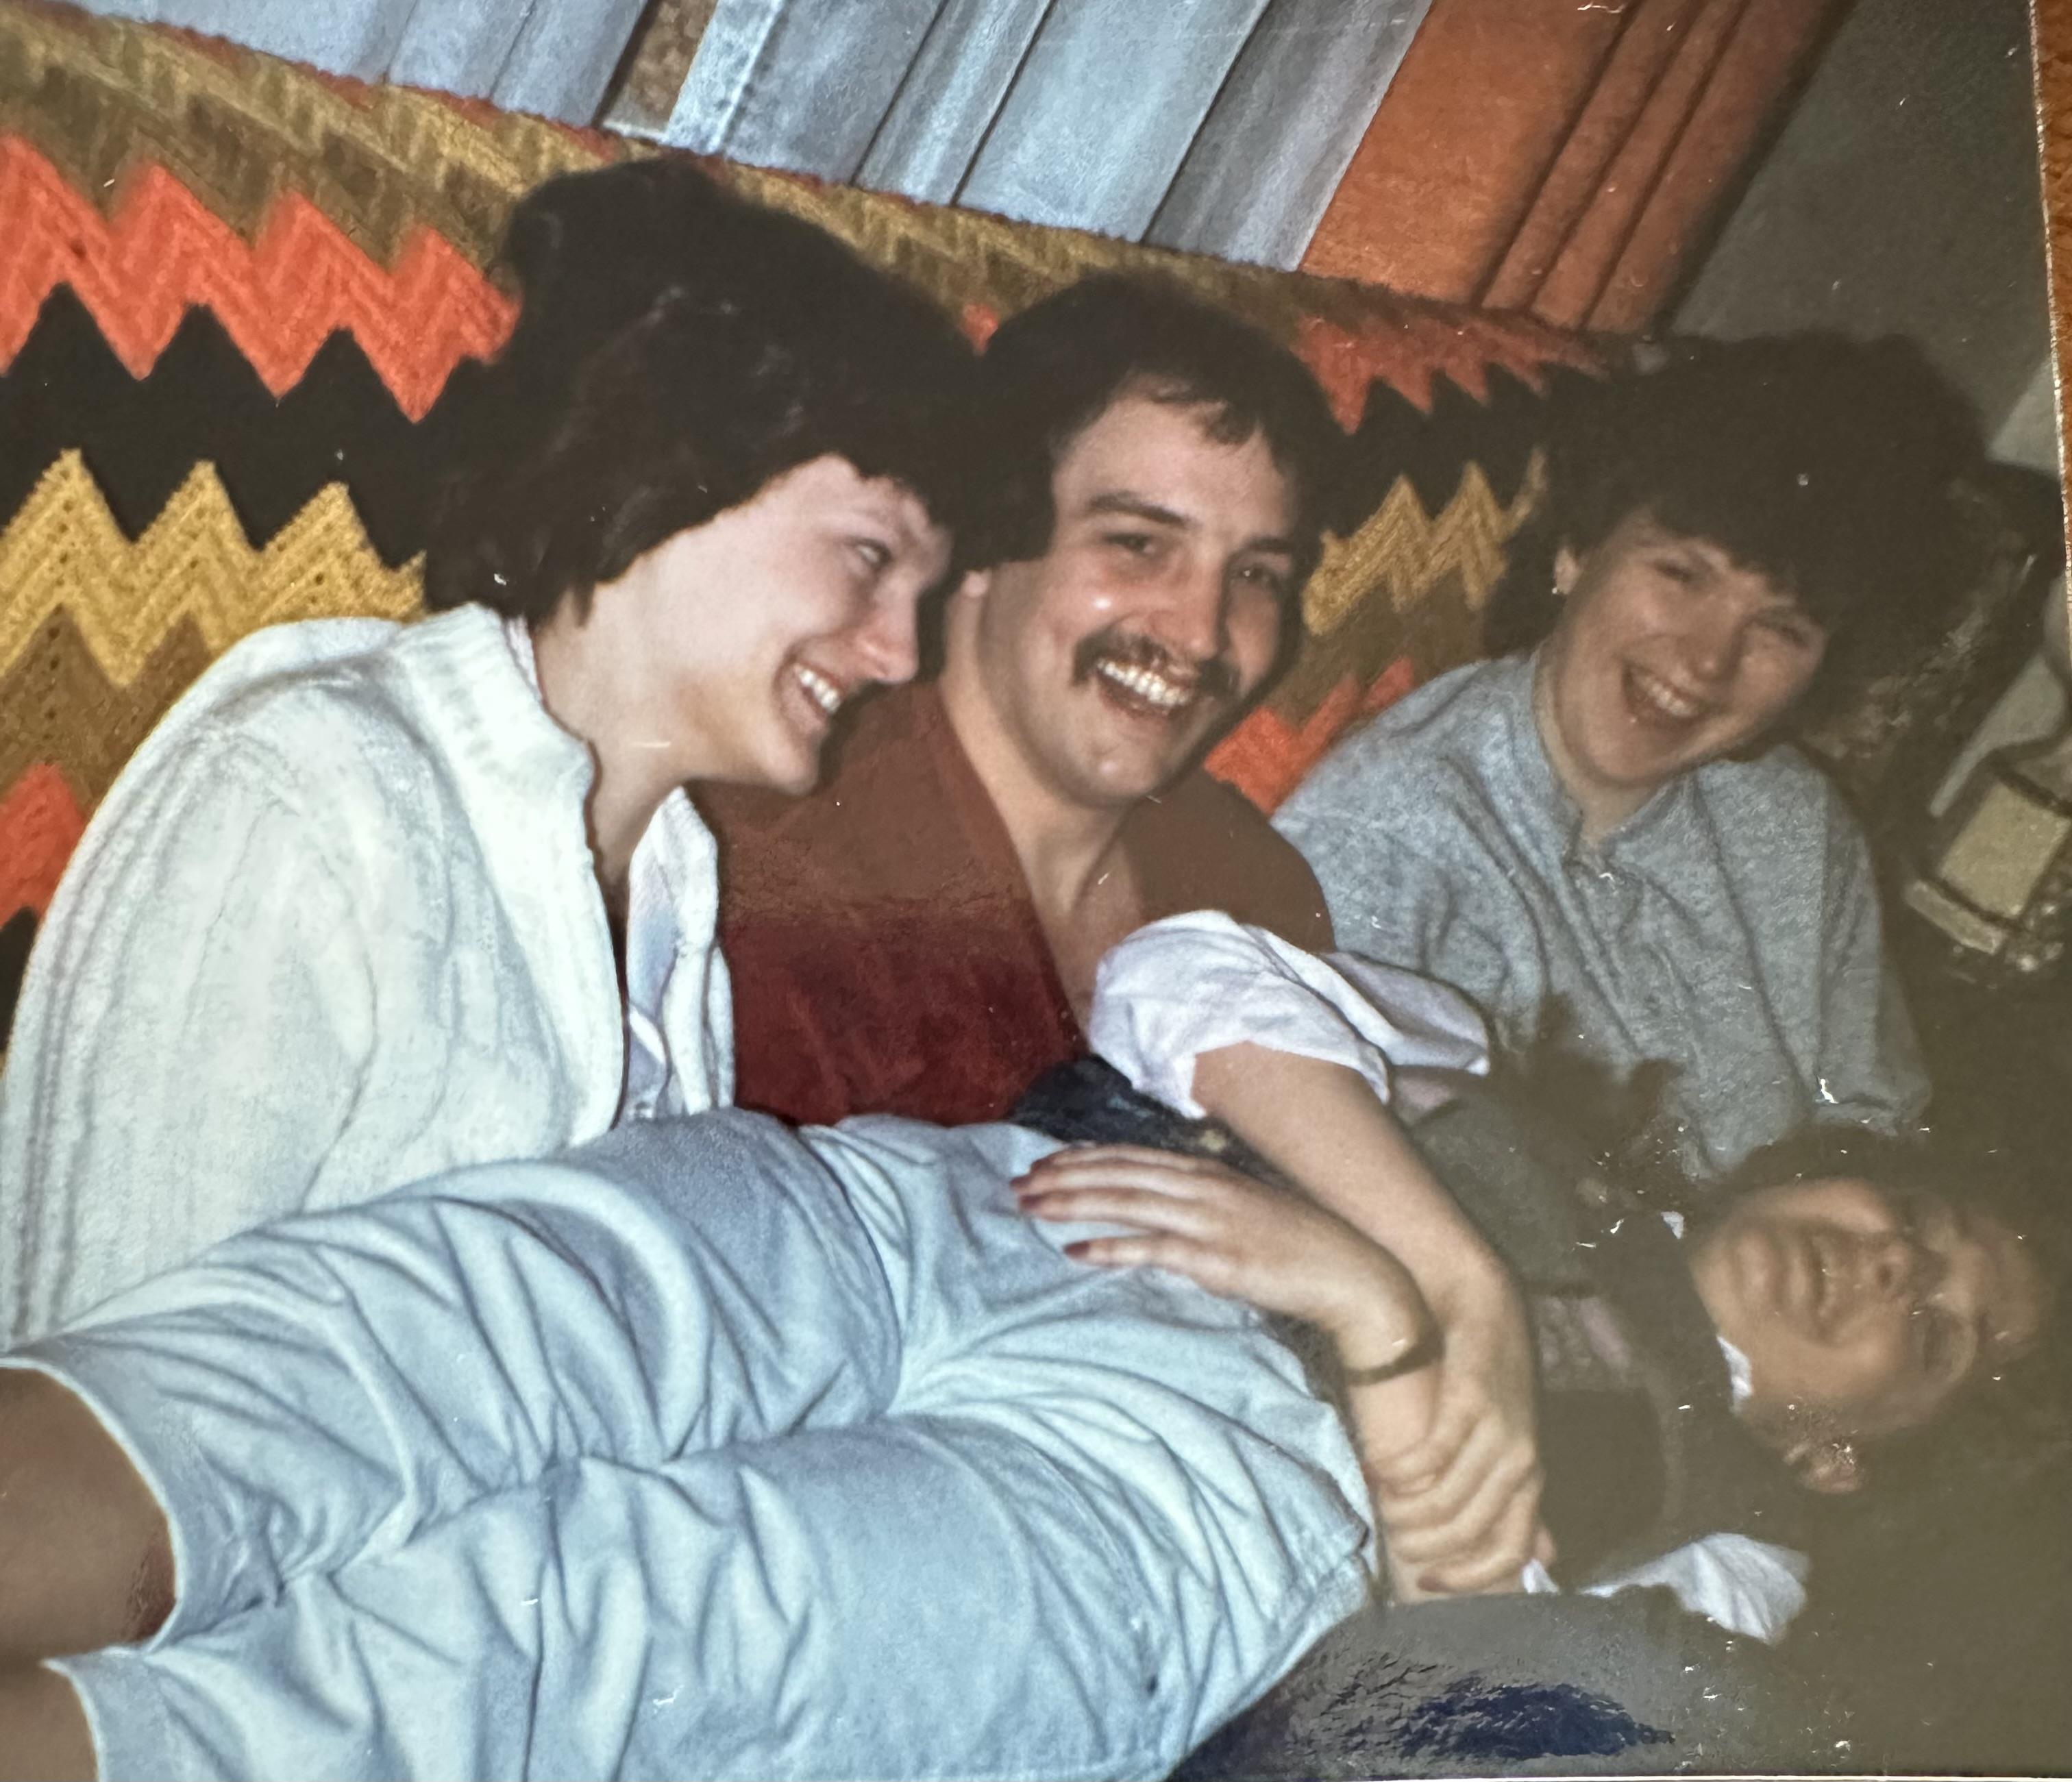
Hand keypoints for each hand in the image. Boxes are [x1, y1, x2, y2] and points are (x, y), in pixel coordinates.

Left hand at [1013, 1145, 1428, 1354]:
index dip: (1081, 1158)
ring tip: (1031, 1208)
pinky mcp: (1216, 1258)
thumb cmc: (1294, 1244)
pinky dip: (1110, 1247)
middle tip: (1017, 1185)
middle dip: (1063, 1177)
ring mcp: (1210, 1220)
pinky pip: (1152, 1249)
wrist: (1349, 1273)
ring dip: (1073, 1203)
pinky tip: (1075, 1251)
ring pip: (1126, 1202)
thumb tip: (1156, 1204)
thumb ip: (1198, 1201)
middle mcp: (1204, 1186)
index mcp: (1207, 1171)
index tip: (1042, 1162)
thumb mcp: (1241, 1208)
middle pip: (1118, 1174)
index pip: (1130, 1157)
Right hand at [1365, 1266, 1553, 1596]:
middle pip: (1471, 1531)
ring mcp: (1499, 1433)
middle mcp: (1522, 1461)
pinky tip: (1379, 1470)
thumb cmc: (1487, 1371)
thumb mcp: (1512, 1436)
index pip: (1510, 1552)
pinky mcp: (1471, 1403)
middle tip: (1392, 1541)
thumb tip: (1542, 1555)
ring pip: (1449, 1499)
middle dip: (1427, 1546)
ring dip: (1407, 1511)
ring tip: (1380, 1503)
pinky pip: (1433, 1456)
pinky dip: (1402, 1471)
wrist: (1478, 1296)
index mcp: (1531, 1476)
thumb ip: (1518, 1494)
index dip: (1469, 1577)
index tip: (1427, 1582)